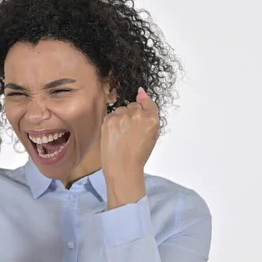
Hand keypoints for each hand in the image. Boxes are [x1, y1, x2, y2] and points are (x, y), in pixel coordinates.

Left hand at [101, 88, 159, 207]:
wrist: (122, 167)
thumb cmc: (138, 155)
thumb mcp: (152, 136)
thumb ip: (150, 116)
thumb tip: (142, 94)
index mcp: (152, 120)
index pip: (148, 102)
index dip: (143, 104)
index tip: (140, 104)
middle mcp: (137, 115)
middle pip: (133, 105)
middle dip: (132, 114)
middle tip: (130, 130)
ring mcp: (122, 117)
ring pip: (121, 109)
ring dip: (121, 118)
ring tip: (122, 134)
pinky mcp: (109, 120)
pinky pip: (111, 115)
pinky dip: (112, 123)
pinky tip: (115, 135)